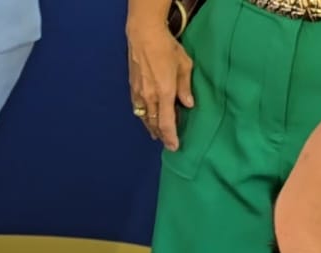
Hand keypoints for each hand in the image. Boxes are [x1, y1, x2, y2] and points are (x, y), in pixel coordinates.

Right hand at [126, 16, 194, 149]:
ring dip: (151, 128)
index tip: (174, 147)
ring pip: (145, 118)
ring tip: (157, 134)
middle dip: (161, 135)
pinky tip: (147, 117)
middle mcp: (150, 97)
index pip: (167, 122)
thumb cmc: (166, 48)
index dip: (171, 137)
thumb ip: (185, 87)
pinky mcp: (133, 89)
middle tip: (168, 144)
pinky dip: (144, 117)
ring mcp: (139, 94)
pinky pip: (138, 109)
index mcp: (164, 93)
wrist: (144, 37)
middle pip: (154, 124)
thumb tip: (188, 104)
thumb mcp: (184, 66)